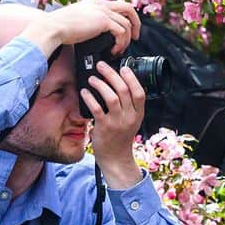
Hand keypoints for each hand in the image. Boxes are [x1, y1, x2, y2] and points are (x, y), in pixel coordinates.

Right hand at [21, 0, 140, 59]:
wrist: (52, 28)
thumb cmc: (60, 28)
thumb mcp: (78, 20)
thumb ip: (90, 22)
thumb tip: (97, 33)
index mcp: (95, 3)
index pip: (118, 6)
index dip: (127, 18)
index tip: (128, 31)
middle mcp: (100, 4)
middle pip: (129, 9)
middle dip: (136, 24)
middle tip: (135, 38)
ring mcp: (103, 11)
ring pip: (127, 24)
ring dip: (126, 40)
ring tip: (118, 50)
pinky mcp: (103, 21)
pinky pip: (122, 32)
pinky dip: (121, 43)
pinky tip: (113, 50)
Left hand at [81, 61, 145, 188]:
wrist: (116, 158)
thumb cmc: (121, 138)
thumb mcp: (131, 121)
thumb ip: (128, 106)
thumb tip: (117, 84)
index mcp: (138, 114)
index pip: (140, 93)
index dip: (132, 78)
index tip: (123, 68)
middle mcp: (130, 117)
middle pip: (124, 90)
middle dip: (112, 74)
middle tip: (101, 66)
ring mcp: (117, 122)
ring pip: (112, 97)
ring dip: (100, 84)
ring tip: (92, 79)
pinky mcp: (104, 127)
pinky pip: (96, 108)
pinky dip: (90, 98)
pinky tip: (84, 92)